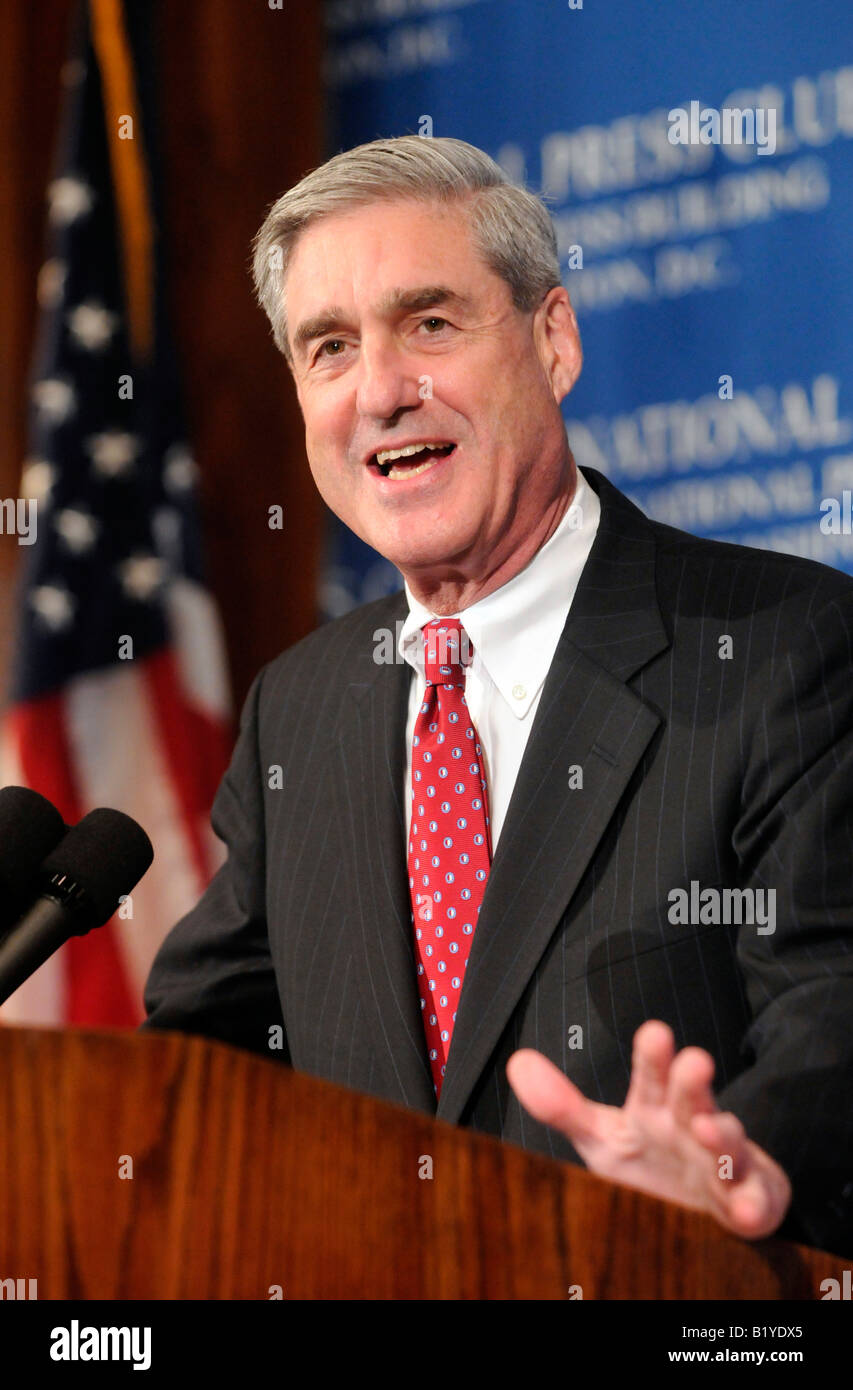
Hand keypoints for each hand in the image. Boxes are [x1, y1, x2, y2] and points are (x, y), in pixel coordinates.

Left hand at [506, 1020, 791, 1238]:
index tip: (654, 1033)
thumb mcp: (601, 1137)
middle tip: (693, 1061)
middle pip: (694, 1098)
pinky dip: (754, 1204)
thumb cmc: (650, 1165)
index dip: (654, 1056)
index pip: (653, 1076)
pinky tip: (746, 1207)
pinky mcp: (748, 1201)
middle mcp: (692, 1127)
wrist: (702, 1212)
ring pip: (730, 1144)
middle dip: (694, 1081)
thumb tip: (517, 1062)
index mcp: (656, 1109)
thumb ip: (561, 1105)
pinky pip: (755, 1203)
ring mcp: (723, 1163)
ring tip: (709, 1129)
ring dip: (724, 1135)